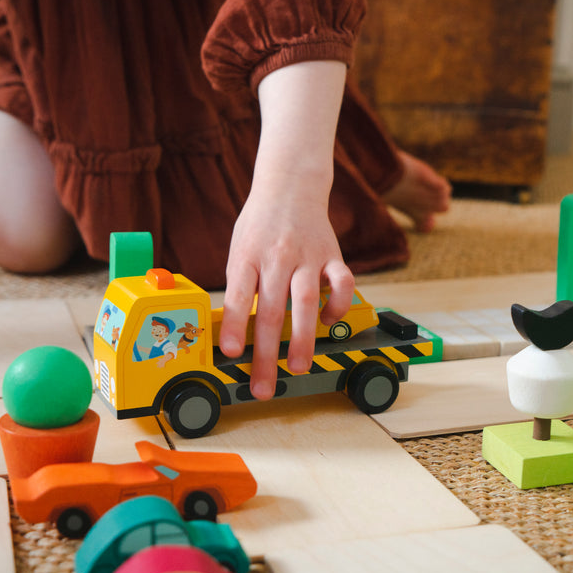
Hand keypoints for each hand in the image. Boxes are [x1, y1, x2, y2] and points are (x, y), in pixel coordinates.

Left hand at [217, 61, 354, 399]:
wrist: (290, 186)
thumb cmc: (259, 225)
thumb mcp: (238, 248)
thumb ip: (239, 285)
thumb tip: (233, 331)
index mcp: (247, 255)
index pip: (238, 294)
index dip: (233, 324)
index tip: (230, 353)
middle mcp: (277, 256)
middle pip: (270, 309)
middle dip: (266, 353)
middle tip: (264, 386)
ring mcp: (307, 256)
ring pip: (305, 301)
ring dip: (303, 338)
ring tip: (299, 368)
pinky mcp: (332, 255)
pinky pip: (342, 283)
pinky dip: (337, 305)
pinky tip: (327, 320)